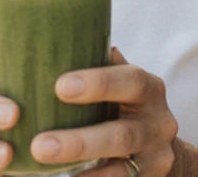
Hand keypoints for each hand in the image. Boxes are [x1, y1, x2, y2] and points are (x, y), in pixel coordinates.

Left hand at [31, 48, 178, 175]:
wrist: (156, 145)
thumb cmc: (120, 101)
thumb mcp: (117, 78)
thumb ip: (95, 61)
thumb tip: (51, 35)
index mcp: (148, 88)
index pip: (130, 80)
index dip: (98, 83)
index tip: (59, 86)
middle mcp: (158, 123)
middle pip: (122, 135)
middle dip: (79, 142)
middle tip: (38, 146)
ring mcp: (155, 158)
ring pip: (120, 170)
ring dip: (81, 173)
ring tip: (43, 171)